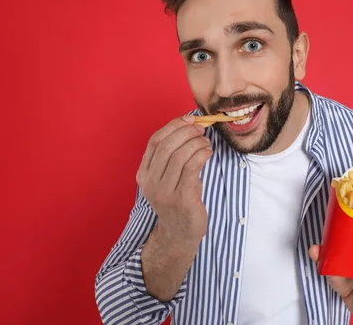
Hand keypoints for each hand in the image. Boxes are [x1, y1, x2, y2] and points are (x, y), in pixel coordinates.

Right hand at [136, 115, 211, 245]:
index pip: (154, 142)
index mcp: (144, 174)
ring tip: (206, 143)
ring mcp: (164, 192)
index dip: (172, 126)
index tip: (188, 119)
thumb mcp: (169, 178)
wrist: (180, 233)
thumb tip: (190, 126)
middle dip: (186, 132)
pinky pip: (191, 168)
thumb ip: (172, 157)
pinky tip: (208, 152)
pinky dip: (201, 155)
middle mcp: (150, 183)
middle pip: (166, 146)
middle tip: (201, 129)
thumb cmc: (179, 200)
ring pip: (179, 156)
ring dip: (196, 143)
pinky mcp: (181, 199)